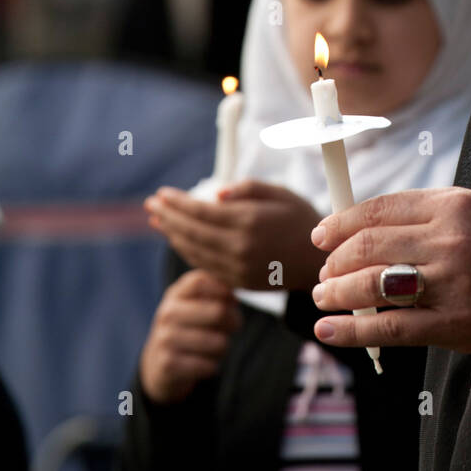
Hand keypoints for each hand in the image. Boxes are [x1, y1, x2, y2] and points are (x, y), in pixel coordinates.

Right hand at [139, 269, 241, 403]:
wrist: (159, 364)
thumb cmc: (190, 328)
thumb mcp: (197, 304)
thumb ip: (217, 293)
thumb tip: (234, 296)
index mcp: (176, 294)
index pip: (200, 281)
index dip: (224, 290)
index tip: (233, 300)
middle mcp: (167, 313)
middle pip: (218, 312)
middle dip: (235, 322)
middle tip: (235, 326)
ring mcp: (165, 338)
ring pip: (218, 342)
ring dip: (224, 347)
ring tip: (217, 347)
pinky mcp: (168, 365)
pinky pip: (209, 365)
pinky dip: (213, 366)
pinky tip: (206, 364)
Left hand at [145, 181, 325, 290]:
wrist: (319, 260)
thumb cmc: (301, 219)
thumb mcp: (280, 193)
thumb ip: (248, 189)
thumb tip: (216, 194)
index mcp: (250, 221)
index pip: (201, 211)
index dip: (177, 203)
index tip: (161, 193)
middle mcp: (241, 247)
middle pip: (192, 231)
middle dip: (168, 217)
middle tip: (150, 204)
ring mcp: (238, 268)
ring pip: (194, 251)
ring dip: (173, 235)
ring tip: (158, 221)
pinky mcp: (238, 282)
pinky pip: (205, 265)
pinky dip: (188, 251)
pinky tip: (179, 240)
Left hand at [309, 187, 470, 355]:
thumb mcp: (468, 212)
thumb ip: (418, 215)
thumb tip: (356, 229)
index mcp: (451, 205)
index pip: (378, 210)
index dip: (341, 223)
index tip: (321, 236)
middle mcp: (449, 240)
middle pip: (369, 246)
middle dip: (335, 261)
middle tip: (324, 273)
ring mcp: (450, 283)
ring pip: (373, 284)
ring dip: (336, 292)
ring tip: (324, 297)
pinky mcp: (452, 324)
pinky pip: (390, 326)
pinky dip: (352, 329)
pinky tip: (330, 329)